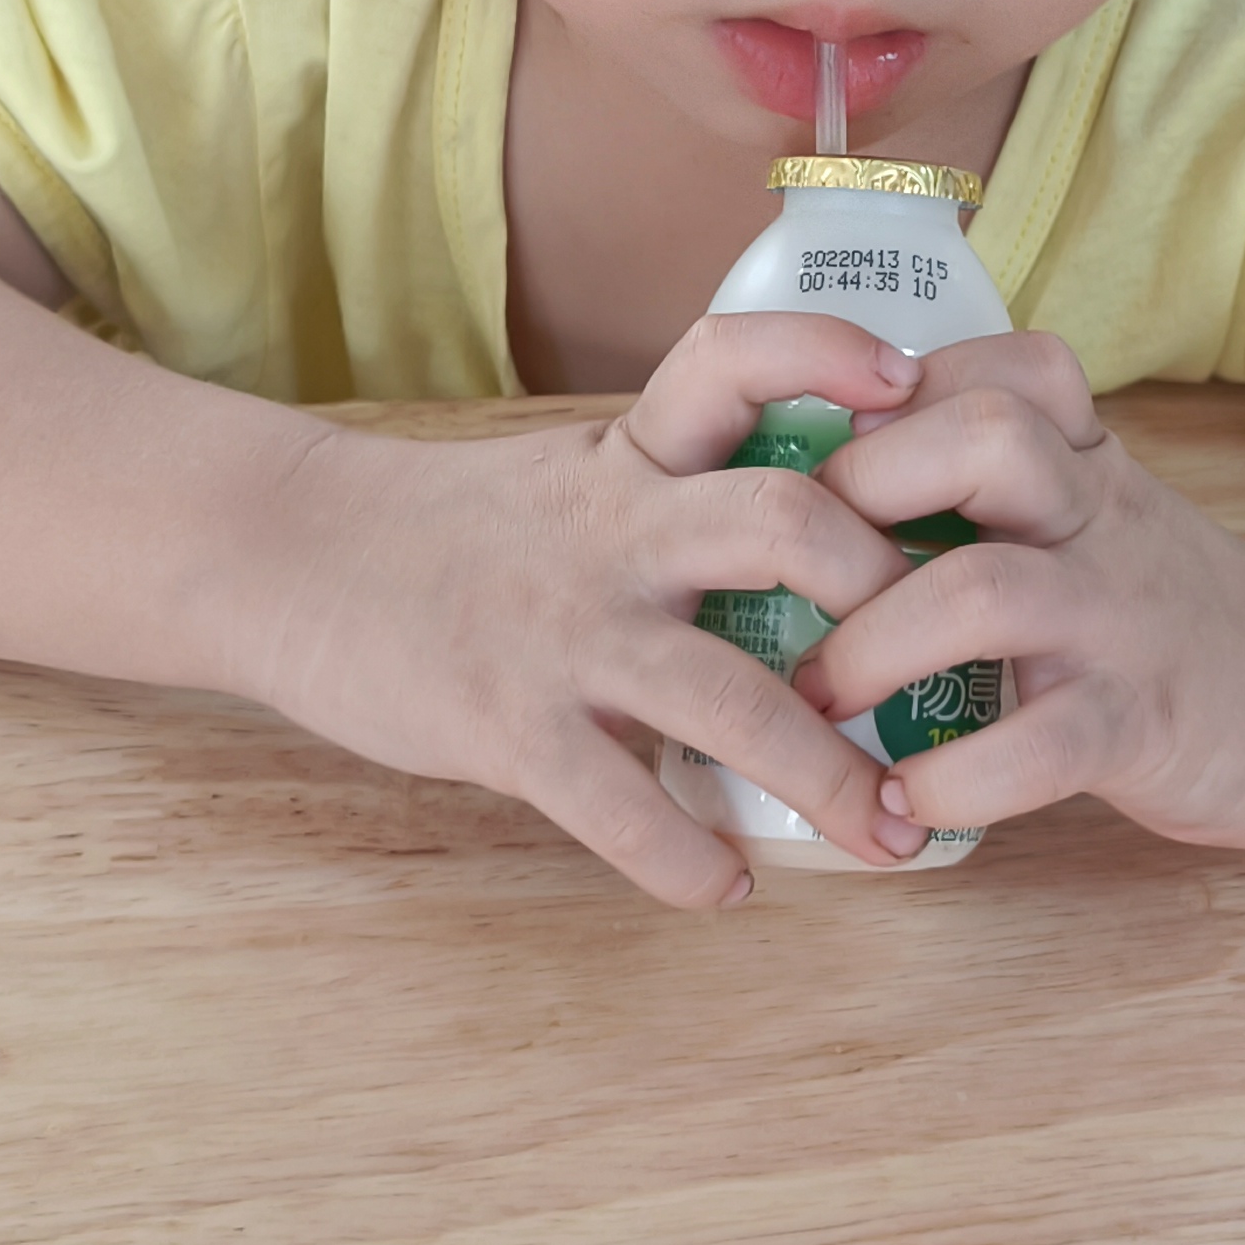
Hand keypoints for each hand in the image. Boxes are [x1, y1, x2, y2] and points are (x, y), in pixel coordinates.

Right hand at [249, 316, 928, 908]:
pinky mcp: (508, 726)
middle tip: (953, 663)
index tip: (915, 388)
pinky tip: (731, 886)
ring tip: (896, 838)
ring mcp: (565, 631)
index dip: (830, 358)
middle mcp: (614, 531)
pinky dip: (691, 861)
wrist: (291, 563)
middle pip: (784, 521)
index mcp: (634, 458)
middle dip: (888, 599)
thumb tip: (833, 538)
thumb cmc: (455, 531)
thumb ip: (686, 498)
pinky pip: (623, 807)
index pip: (736, 360)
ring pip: (734, 694)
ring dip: (833, 777)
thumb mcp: (579, 480)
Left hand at [790, 336, 1244, 851]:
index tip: (821, 443)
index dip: (892, 388)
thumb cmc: (1159, 602)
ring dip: (873, 645)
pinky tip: (906, 800)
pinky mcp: (1140, 723)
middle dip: (861, 491)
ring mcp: (1120, 618)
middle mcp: (1098, 517)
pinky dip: (956, 778)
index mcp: (1081, 459)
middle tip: (788, 566)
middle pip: (984, 438)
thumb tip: (812, 477)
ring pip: (985, 590)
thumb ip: (989, 475)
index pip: (997, 367)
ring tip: (815, 696)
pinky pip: (1038, 745)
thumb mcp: (1091, 504)